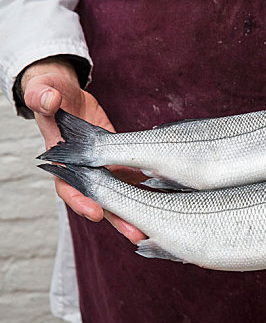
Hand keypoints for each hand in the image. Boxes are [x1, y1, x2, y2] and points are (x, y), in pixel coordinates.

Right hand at [23, 57, 145, 243]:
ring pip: (121, 193)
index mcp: (62, 159)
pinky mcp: (119, 158)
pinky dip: (148, 186)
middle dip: (117, 218)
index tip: (95, 212)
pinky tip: (166, 196)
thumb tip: (49, 100)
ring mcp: (103, 166)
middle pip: (100, 199)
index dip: (81, 201)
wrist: (66, 95)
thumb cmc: (50, 92)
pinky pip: (134, 174)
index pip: (67, 186)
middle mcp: (84, 169)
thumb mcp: (43, 89)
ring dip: (136, 210)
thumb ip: (43, 96)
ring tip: (152, 227)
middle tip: (136, 234)